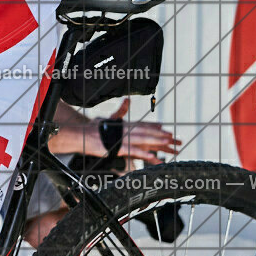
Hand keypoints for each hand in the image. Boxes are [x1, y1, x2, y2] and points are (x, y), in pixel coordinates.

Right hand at [48, 99, 181, 163]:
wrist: (79, 134)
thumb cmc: (92, 128)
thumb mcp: (108, 119)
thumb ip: (119, 111)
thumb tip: (127, 100)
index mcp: (124, 124)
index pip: (142, 125)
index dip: (155, 127)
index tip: (166, 129)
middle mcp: (125, 129)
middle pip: (146, 132)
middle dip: (161, 136)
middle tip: (175, 139)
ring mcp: (121, 138)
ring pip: (143, 140)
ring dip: (157, 142)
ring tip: (169, 145)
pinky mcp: (117, 147)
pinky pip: (133, 151)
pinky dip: (143, 153)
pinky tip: (153, 156)